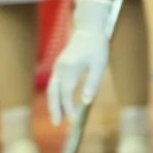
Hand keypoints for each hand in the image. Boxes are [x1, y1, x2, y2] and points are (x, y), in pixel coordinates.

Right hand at [48, 0, 114, 124]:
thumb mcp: (100, 64)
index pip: (66, 93)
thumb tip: (86, 101)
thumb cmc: (97, 45)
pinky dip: (55, 95)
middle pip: (53, 93)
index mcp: (71, 68)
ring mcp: (58, 66)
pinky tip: (60, 103)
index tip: (73, 119)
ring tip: (57, 117)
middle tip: (57, 124)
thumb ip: (93, 83)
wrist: (89, 28)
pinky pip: (54, 83)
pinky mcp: (59, 65)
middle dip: (55, 109)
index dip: (68, 107)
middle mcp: (60, 68)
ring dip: (53, 103)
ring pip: (51, 89)